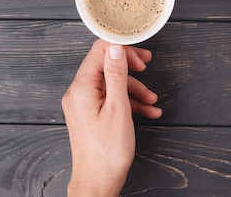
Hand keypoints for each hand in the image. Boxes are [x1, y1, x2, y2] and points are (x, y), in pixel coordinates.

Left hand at [62, 39, 161, 196]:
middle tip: (147, 66)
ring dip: (134, 88)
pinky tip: (147, 111)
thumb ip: (117, 75)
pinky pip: (109, 98)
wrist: (97, 184)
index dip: (122, 50)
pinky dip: (128, 102)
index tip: (140, 57)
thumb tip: (116, 48)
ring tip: (152, 101)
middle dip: (130, 68)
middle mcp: (78, 91)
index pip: (99, 51)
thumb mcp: (118, 108)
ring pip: (110, 83)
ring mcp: (83, 103)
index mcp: (82, 86)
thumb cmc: (107, 152)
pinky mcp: (89, 114)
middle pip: (105, 65)